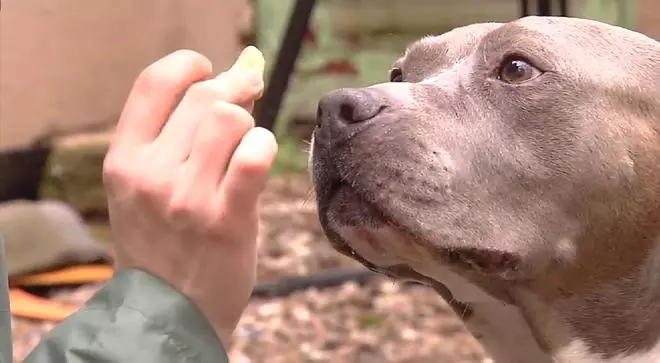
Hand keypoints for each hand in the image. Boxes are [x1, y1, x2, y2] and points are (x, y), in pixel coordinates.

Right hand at [102, 48, 276, 345]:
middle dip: (234, 93)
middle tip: (243, 110)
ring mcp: (187, 198)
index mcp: (124, 159)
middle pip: (204, 97)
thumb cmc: (164, 241)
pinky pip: (254, 156)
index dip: (191, 65)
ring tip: (246, 148)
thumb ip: (181, 131)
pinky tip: (259, 159)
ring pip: (230, 119)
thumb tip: (242, 69)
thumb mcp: (148, 185)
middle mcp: (150, 174)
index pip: (155, 81)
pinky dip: (264, 147)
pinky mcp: (226, 220)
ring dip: (248, 126)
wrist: (170, 311)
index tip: (211, 73)